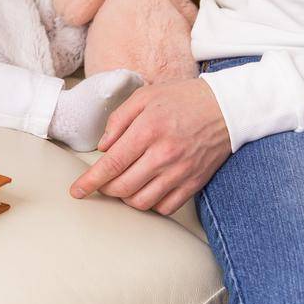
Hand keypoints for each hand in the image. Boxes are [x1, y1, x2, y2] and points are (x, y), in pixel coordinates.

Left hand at [69, 77, 230, 214]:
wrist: (226, 108)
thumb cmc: (182, 99)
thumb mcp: (144, 96)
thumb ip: (118, 119)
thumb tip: (103, 147)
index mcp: (148, 131)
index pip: (112, 164)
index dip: (90, 181)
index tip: (77, 191)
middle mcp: (164, 155)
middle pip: (123, 187)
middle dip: (105, 189)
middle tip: (101, 183)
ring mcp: (180, 172)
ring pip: (142, 202)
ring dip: (126, 198)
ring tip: (123, 185)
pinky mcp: (194, 183)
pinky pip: (166, 207)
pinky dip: (151, 205)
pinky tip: (146, 191)